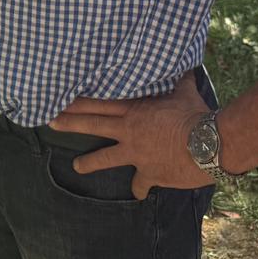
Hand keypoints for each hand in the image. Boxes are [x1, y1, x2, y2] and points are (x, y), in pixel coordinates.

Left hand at [46, 70, 211, 199]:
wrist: (208, 144)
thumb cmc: (197, 114)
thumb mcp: (185, 90)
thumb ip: (180, 79)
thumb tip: (187, 63)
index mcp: (134, 109)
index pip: (99, 102)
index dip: (77, 100)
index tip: (59, 99)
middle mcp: (129, 130)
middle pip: (92, 125)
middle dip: (69, 123)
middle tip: (49, 123)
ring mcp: (136, 153)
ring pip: (104, 157)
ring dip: (88, 163)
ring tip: (75, 166)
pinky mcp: (149, 173)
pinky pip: (139, 184)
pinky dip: (138, 189)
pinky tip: (137, 194)